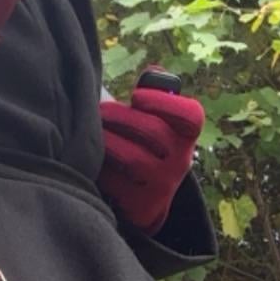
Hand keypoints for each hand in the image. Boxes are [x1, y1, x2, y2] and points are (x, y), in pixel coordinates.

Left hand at [97, 85, 204, 232]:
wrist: (144, 197)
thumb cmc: (142, 143)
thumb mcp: (155, 121)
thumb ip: (154, 95)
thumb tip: (154, 73)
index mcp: (186, 135)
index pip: (190, 116)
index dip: (163, 102)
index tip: (135, 96)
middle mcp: (180, 162)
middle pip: (154, 132)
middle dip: (121, 117)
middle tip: (100, 111)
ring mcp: (162, 186)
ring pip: (133, 159)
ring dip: (107, 141)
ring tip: (90, 132)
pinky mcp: (140, 207)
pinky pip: (115, 183)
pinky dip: (99, 168)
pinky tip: (89, 159)